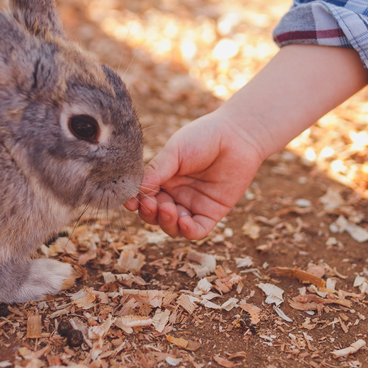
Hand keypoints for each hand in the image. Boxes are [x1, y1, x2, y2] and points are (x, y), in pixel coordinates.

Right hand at [123, 112, 263, 238]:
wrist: (237, 135)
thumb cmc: (204, 137)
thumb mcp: (175, 151)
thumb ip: (157, 170)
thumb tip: (136, 189)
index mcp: (163, 179)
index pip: (144, 197)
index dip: (136, 203)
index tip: (130, 203)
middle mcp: (175, 195)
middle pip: (155, 215)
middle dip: (150, 213)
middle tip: (152, 204)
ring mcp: (193, 205)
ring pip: (172, 227)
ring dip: (166, 222)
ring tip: (169, 209)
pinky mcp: (212, 213)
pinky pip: (196, 231)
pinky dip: (187, 231)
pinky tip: (184, 222)